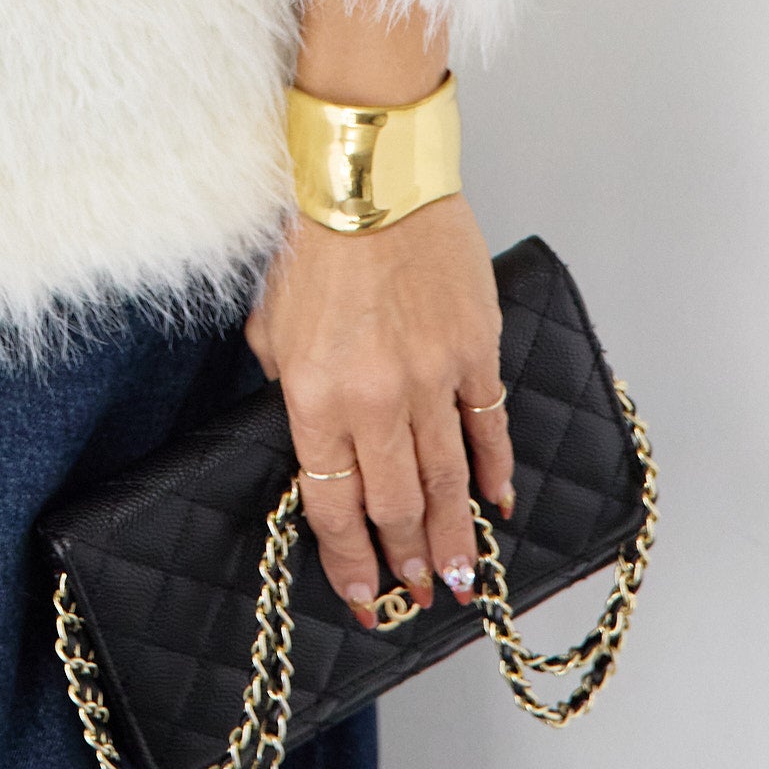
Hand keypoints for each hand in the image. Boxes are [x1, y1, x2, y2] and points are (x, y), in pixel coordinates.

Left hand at [246, 192, 513, 627]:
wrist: (366, 175)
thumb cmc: (312, 241)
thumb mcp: (271, 324)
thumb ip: (288, 385)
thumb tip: (312, 431)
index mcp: (314, 396)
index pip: (332, 503)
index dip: (349, 559)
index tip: (363, 593)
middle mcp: (374, 398)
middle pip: (395, 503)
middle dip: (405, 557)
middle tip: (418, 590)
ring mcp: (430, 377)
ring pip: (446, 480)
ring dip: (454, 535)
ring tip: (461, 576)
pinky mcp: (473, 349)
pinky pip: (488, 426)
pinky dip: (494, 468)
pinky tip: (497, 500)